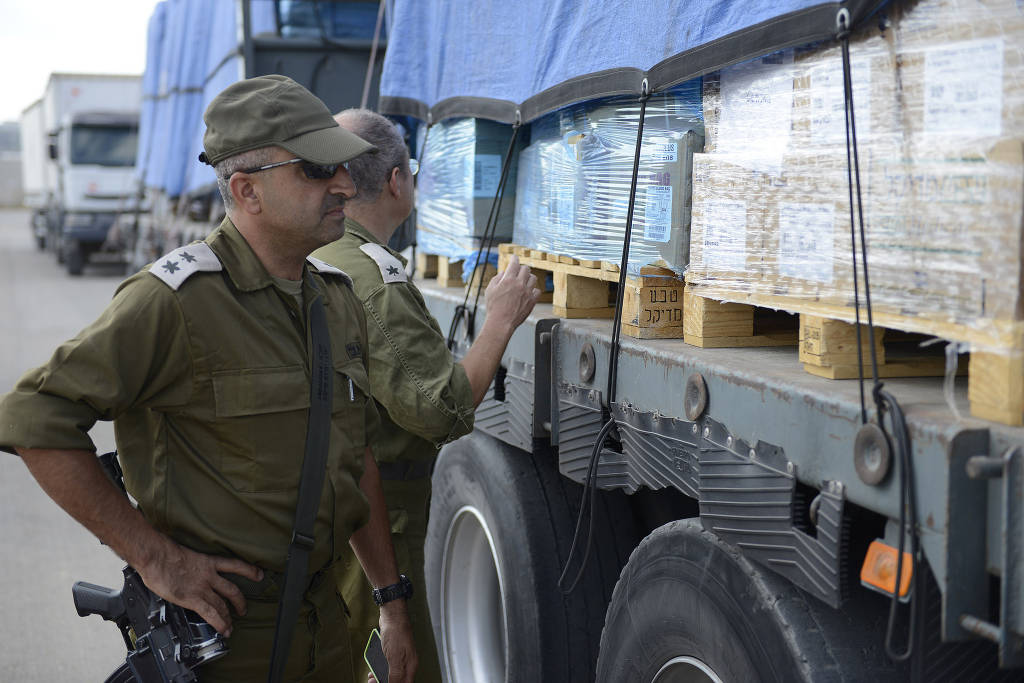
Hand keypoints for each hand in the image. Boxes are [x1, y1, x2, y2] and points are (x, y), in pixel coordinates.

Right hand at [135, 537, 263, 636]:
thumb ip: (188, 566)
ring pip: (223, 604)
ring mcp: (202, 587)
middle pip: (232, 590)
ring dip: (229, 616)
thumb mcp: (182, 556)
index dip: (249, 570)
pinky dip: (219, 623)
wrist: (156, 556)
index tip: (259, 574)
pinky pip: (210, 613)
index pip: (234, 565)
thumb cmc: (162, 554)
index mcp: (207, 562)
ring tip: (232, 626)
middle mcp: (209, 575)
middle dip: (240, 601)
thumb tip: (183, 572)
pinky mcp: (192, 598)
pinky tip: (224, 630)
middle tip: (244, 610)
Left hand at [379, 601, 416, 682]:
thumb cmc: (396, 633)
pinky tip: (373, 668)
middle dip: (385, 682)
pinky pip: (387, 665)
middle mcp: (407, 663)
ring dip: (381, 677)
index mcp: (410, 666)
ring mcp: (400, 657)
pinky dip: (380, 668)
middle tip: (374, 682)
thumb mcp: (394, 657)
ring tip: (371, 678)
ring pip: (392, 673)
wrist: (392, 615)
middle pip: (398, 680)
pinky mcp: (394, 652)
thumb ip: (395, 674)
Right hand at [484, 254, 539, 333]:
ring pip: (533, 278)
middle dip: (522, 268)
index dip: (514, 258)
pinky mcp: (532, 301)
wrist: (501, 322)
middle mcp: (519, 284)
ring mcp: (527, 292)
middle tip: (519, 271)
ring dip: (528, 278)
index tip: (515, 257)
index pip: (514, 263)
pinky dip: (534, 290)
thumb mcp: (490, 290)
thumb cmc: (494, 308)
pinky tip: (529, 292)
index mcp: (508, 280)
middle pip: (526, 269)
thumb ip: (497, 278)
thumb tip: (504, 273)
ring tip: (524, 281)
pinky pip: (537, 290)